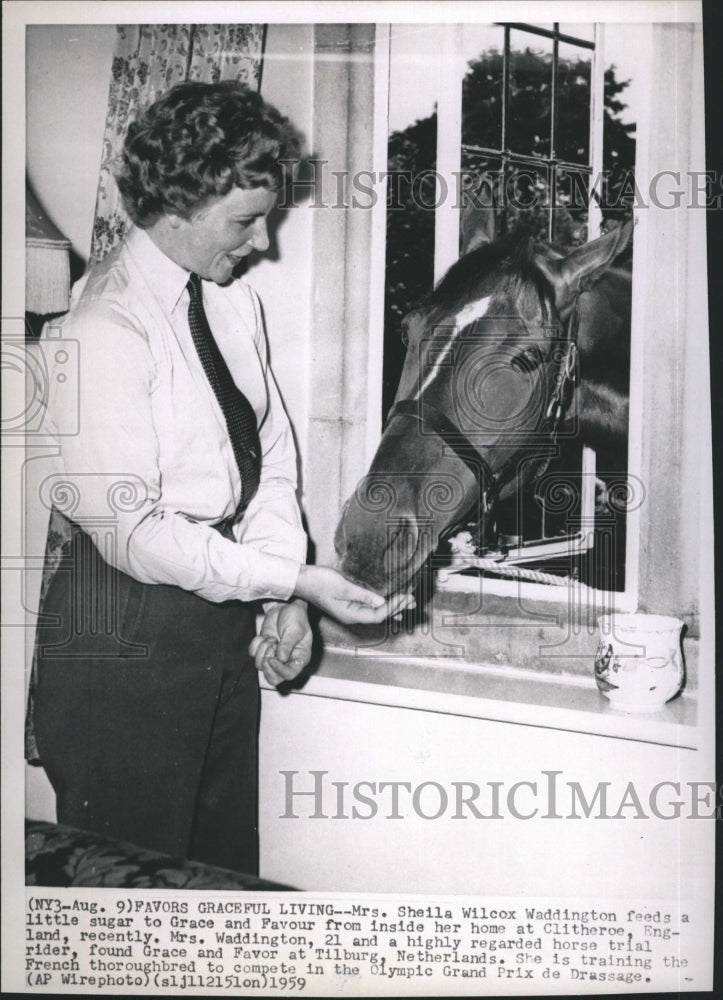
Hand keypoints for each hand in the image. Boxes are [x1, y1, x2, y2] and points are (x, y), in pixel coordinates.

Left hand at [249, 600, 311, 685]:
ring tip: (270, 639)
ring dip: (262, 651)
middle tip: (269, 650)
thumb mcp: (295, 630)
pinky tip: (265, 636)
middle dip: (267, 666)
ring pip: (260, 666)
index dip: (279, 670)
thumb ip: (288, 644)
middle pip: (274, 678)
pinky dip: (256, 644)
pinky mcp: (263, 649)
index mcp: (299, 658)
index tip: (273, 659)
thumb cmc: (296, 617)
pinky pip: (253, 654)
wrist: (285, 606)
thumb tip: (281, 658)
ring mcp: (273, 655)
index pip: (289, 674)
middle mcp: (286, 660)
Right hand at [293, 565, 414, 624]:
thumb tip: (381, 601)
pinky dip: (381, 603)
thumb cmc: (319, 582)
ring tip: (407, 602)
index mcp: (350, 615)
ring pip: (375, 611)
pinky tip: (388, 602)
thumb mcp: (342, 587)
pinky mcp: (348, 603)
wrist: (302, 580)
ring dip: (392, 606)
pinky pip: (369, 606)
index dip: (394, 606)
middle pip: (379, 615)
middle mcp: (352, 616)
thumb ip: (362, 595)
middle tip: (413, 600)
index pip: (378, 614)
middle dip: (397, 608)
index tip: (406, 597)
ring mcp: (350, 610)